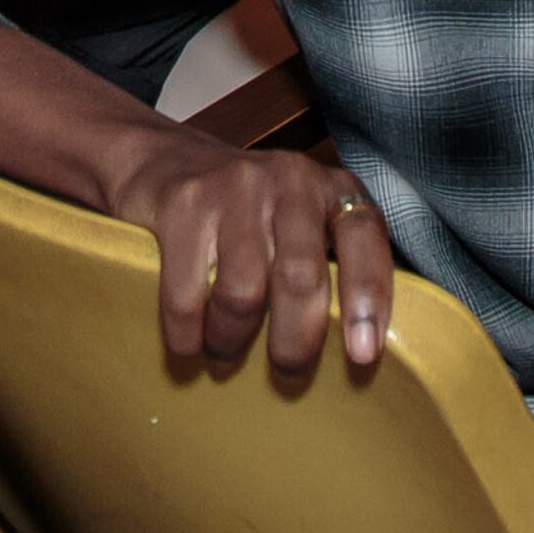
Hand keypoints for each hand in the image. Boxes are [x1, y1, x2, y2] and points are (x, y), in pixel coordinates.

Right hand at [91, 124, 392, 375]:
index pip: (363, 237)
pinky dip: (188, 334)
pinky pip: (187, 293)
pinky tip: (189, 344)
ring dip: (232, 341)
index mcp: (330, 189)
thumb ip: (330, 265)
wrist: (166, 159)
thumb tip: (352, 352)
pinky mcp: (182, 203)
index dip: (368, 298)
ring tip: (226, 356)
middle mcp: (288, 179)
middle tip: (286, 373)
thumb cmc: (251, 211)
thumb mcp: (304, 221)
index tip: (362, 356)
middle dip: (295, 342)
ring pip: (242, 293)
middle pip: (299, 278)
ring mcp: (233, 187)